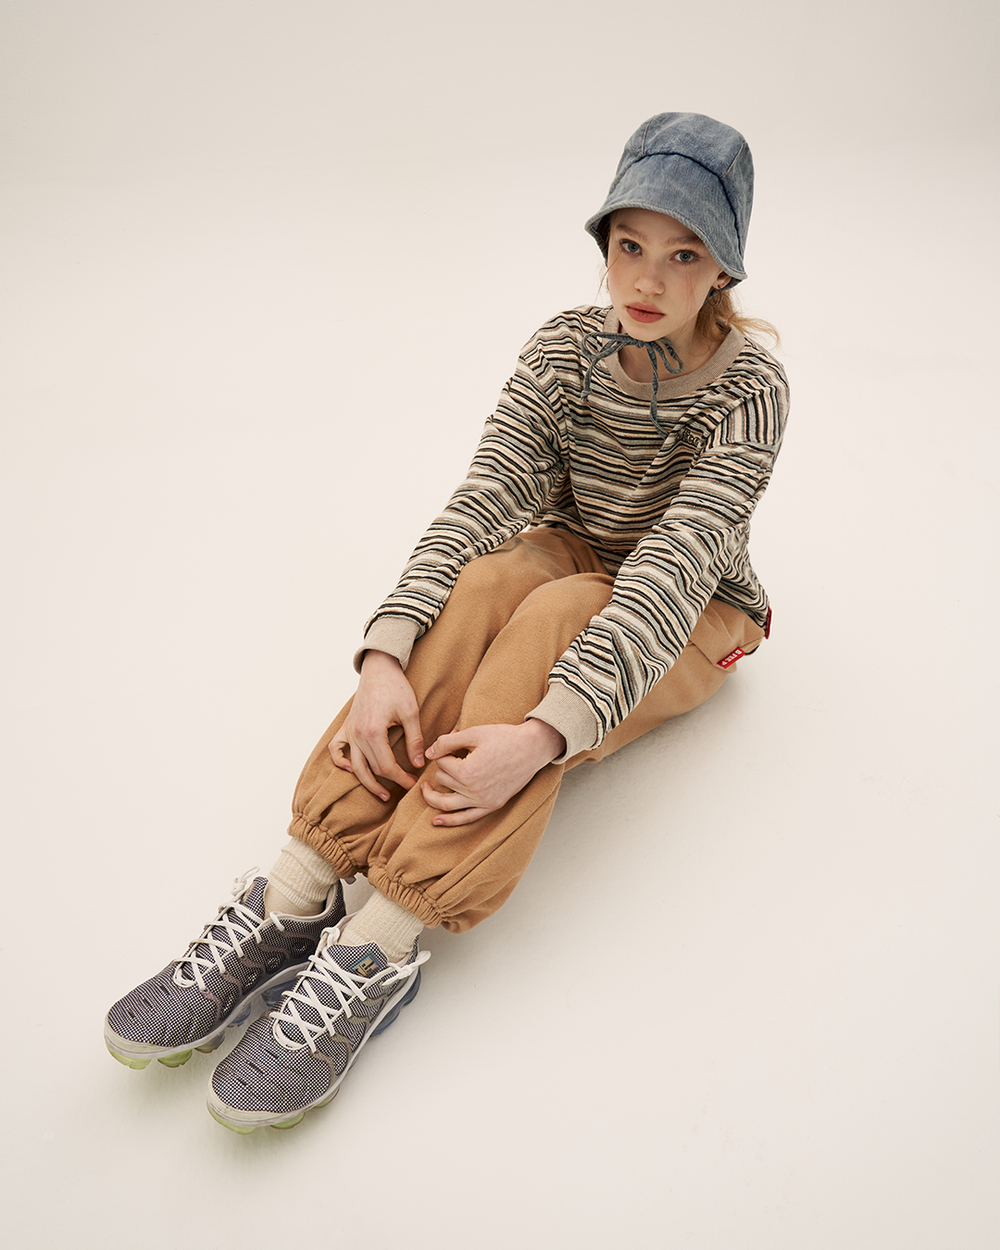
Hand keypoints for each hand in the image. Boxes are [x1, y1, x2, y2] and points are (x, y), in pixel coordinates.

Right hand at [329, 651, 425, 800]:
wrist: (379, 668)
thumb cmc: (396, 687)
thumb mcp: (411, 712)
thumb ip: (415, 739)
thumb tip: (418, 764)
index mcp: (373, 732)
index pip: (386, 766)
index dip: (401, 778)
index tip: (413, 783)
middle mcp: (356, 734)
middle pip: (372, 768)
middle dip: (389, 781)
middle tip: (405, 788)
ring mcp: (349, 731)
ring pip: (354, 766)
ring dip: (367, 782)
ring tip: (382, 793)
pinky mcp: (346, 727)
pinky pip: (335, 750)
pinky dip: (341, 762)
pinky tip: (352, 769)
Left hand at [421, 719, 565, 826]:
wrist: (532, 748)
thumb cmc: (504, 737)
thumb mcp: (474, 733)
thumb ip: (447, 742)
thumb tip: (428, 754)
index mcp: (467, 772)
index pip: (441, 763)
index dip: (443, 749)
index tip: (453, 740)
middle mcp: (473, 791)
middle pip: (443, 780)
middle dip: (443, 765)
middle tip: (453, 752)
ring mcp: (483, 801)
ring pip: (447, 804)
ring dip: (432, 797)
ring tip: (424, 788)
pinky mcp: (492, 806)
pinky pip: (466, 818)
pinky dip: (450, 821)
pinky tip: (436, 820)